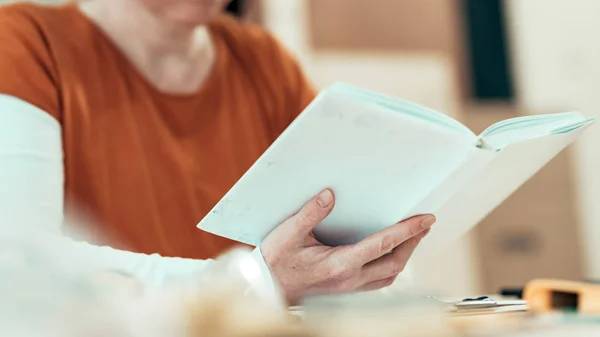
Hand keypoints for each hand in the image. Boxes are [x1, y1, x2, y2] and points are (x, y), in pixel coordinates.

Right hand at [260, 189, 434, 302]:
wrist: (267, 288)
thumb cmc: (277, 262)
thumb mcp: (289, 233)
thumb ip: (311, 213)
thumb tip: (329, 195)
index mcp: (339, 264)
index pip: (382, 244)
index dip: (407, 230)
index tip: (425, 219)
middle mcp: (349, 279)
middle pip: (395, 262)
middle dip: (414, 242)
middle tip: (425, 225)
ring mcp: (349, 287)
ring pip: (390, 275)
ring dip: (405, 255)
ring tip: (413, 238)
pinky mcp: (346, 290)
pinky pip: (379, 281)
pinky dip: (391, 265)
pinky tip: (389, 254)